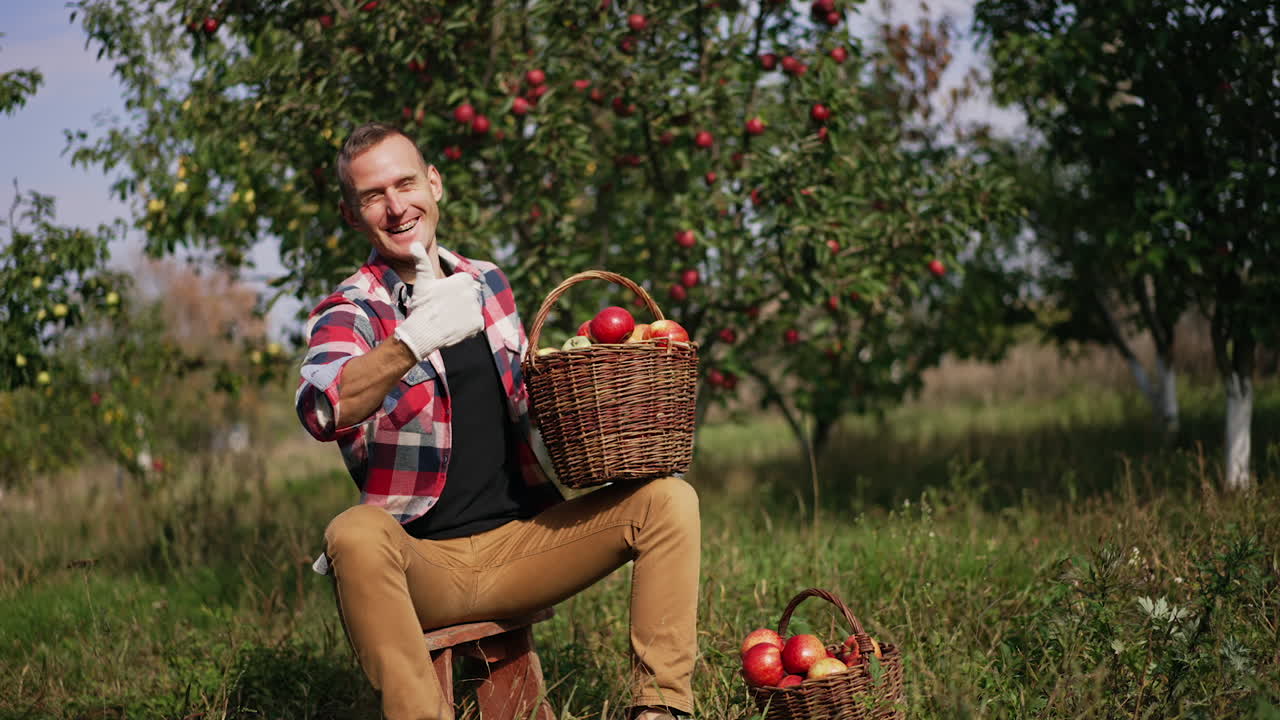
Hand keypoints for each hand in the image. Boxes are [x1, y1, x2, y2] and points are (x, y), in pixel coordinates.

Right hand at [393, 243, 483, 359]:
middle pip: (469, 297)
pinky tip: (455, 328)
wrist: (421, 332)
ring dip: (464, 316)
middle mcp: (473, 292)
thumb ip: (422, 262)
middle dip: (459, 303)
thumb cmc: (421, 306)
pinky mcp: (478, 323)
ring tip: (448, 319)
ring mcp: (476, 308)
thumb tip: (415, 244)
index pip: (465, 284)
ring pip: (472, 310)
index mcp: (463, 280)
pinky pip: (477, 324)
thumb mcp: (423, 282)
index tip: (442, 298)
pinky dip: (468, 328)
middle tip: (444, 310)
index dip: (453, 292)